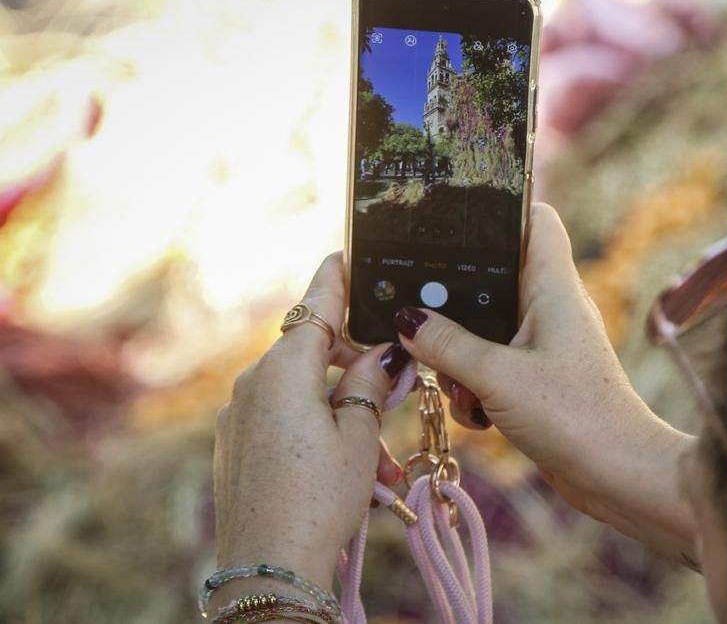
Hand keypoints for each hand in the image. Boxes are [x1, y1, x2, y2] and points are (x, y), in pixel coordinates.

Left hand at [213, 253, 405, 595]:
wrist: (268, 567)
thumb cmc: (318, 499)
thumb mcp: (358, 436)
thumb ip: (369, 383)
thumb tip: (381, 351)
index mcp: (284, 370)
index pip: (316, 306)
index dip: (337, 278)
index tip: (348, 253)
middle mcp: (253, 383)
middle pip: (313, 353)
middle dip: (358, 369)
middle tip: (397, 388)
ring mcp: (238, 415)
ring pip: (304, 394)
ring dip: (346, 415)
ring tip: (383, 466)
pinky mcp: (235, 445)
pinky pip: (284, 421)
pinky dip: (319, 432)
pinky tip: (350, 472)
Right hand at [389, 203, 695, 557]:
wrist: (619, 477)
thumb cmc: (575, 417)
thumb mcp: (498, 377)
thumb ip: (446, 345)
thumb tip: (405, 320)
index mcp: (553, 286)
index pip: (533, 218)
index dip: (497, 211)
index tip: (451, 222)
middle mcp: (551, 307)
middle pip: (492, 279)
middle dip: (456, 307)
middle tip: (431, 331)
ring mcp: (546, 344)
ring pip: (485, 330)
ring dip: (462, 359)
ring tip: (465, 390)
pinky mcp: (539, 380)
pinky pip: (492, 367)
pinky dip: (478, 388)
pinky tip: (479, 415)